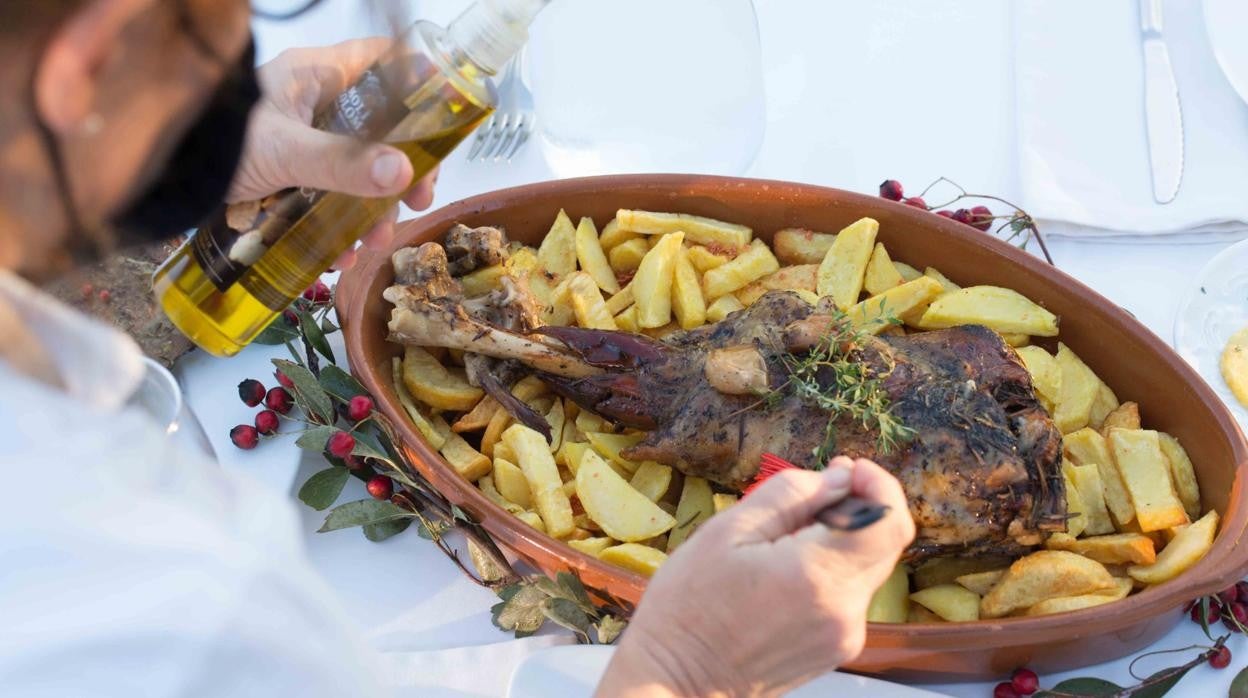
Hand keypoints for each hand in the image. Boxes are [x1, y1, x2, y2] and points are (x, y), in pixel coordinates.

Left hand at [227, 38, 437, 268]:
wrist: (158, 177)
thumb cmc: (217, 142)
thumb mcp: (286, 151)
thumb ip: (343, 163)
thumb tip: (403, 173)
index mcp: (316, 77)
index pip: (380, 62)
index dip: (417, 81)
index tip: (444, 116)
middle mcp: (312, 106)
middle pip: (379, 128)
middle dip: (402, 167)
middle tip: (419, 196)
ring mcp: (299, 144)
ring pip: (354, 171)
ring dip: (372, 208)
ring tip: (376, 239)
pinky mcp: (283, 180)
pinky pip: (324, 201)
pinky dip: (336, 228)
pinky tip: (341, 253)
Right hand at [596, 457, 914, 697]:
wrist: (677, 680)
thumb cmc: (689, 607)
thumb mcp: (728, 530)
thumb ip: (790, 495)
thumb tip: (836, 477)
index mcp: (817, 575)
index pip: (887, 520)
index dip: (878, 484)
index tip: (847, 470)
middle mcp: (843, 610)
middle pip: (884, 542)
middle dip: (858, 507)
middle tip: (814, 493)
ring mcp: (844, 635)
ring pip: (867, 566)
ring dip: (842, 540)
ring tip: (785, 538)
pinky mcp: (837, 648)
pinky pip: (850, 594)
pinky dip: (831, 570)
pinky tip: (787, 570)